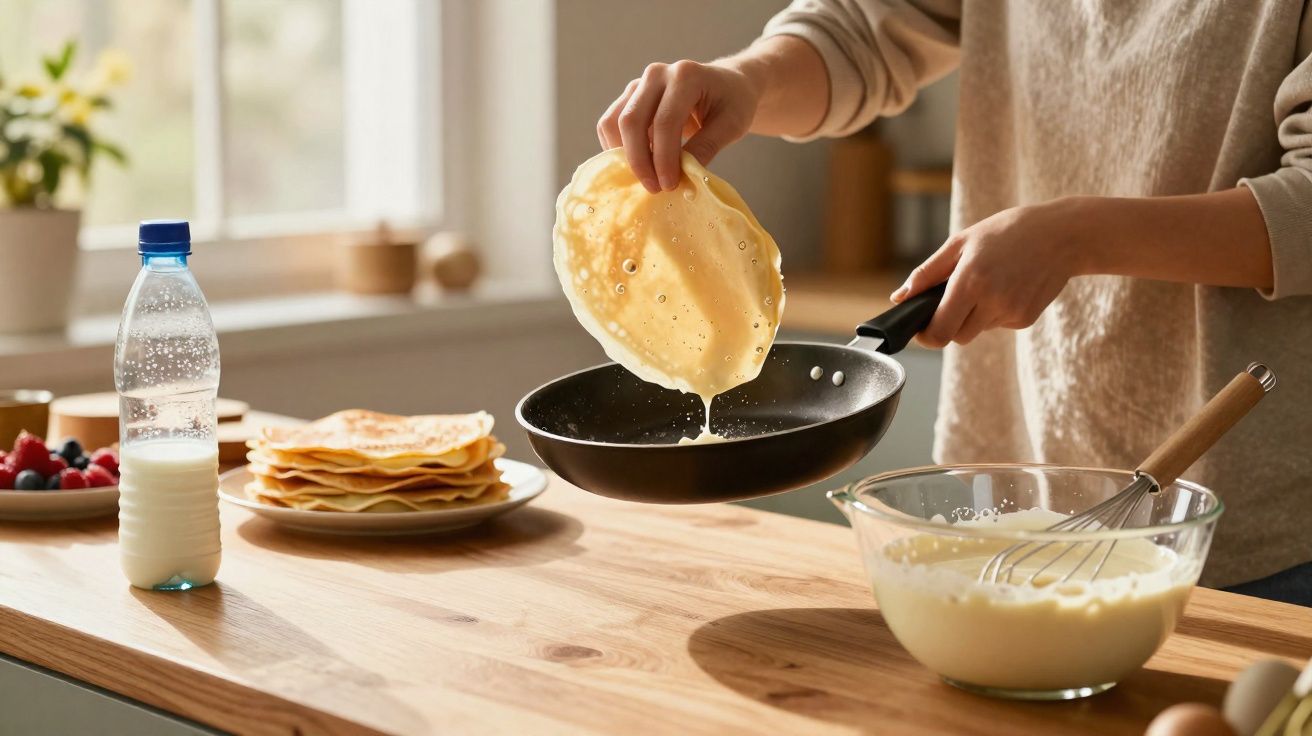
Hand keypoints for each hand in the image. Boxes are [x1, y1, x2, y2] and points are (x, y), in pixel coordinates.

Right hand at [597, 59, 759, 192]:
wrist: (726, 84)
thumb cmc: (733, 103)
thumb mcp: (732, 125)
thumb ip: (707, 147)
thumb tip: (683, 176)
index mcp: (685, 75)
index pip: (665, 122)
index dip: (664, 158)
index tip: (670, 186)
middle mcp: (656, 74)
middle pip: (631, 121)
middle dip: (639, 161)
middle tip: (654, 188)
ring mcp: (638, 84)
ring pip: (613, 123)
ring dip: (625, 156)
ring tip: (648, 179)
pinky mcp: (629, 97)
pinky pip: (610, 125)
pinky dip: (618, 149)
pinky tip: (640, 165)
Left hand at [892, 199, 1090, 347]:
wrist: (1064, 235)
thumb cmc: (1007, 232)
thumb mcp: (961, 242)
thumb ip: (927, 273)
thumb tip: (898, 297)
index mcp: (970, 281)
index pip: (939, 331)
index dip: (925, 335)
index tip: (921, 327)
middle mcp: (992, 302)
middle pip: (956, 336)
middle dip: (949, 323)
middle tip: (954, 298)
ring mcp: (1012, 313)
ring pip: (976, 331)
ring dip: (972, 316)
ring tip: (987, 283)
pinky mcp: (1026, 319)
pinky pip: (997, 325)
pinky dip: (994, 312)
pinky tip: (1007, 286)